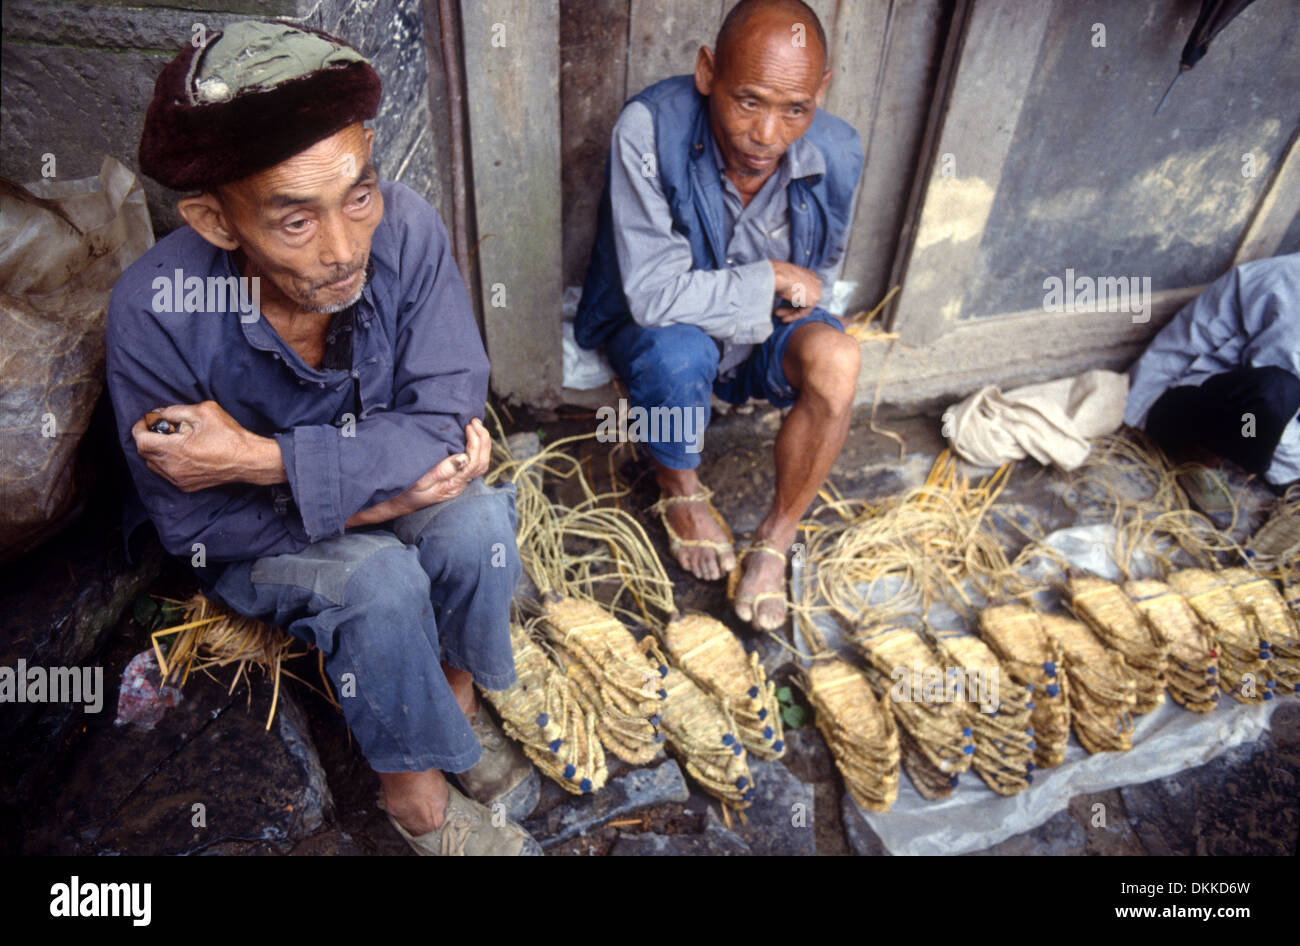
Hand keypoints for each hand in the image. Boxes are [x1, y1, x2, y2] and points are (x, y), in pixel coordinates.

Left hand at [132, 400, 277, 491]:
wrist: (248, 460)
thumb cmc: (229, 435)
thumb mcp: (204, 412)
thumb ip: (176, 410)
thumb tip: (159, 413)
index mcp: (175, 449)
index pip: (141, 440)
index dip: (140, 428)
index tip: (146, 420)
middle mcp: (173, 468)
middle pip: (144, 453)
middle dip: (147, 438)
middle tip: (159, 427)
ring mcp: (179, 479)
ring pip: (153, 465)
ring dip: (155, 451)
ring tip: (170, 440)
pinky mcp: (186, 486)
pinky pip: (166, 474)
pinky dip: (166, 462)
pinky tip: (180, 453)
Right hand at [396, 418, 490, 509]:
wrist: (400, 503)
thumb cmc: (406, 491)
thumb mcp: (419, 481)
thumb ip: (442, 470)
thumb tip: (464, 457)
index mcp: (452, 484)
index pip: (473, 463)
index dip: (475, 442)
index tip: (468, 426)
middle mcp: (460, 485)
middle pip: (482, 463)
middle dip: (483, 440)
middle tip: (475, 421)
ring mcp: (460, 483)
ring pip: (481, 464)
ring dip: (482, 444)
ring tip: (476, 426)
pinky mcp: (457, 480)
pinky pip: (475, 464)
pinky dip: (478, 449)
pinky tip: (472, 437)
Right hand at [770, 260, 822, 312]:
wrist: (780, 276)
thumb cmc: (778, 275)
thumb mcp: (783, 279)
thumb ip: (788, 286)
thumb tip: (783, 295)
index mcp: (809, 274)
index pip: (803, 291)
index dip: (792, 299)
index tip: (781, 305)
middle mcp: (815, 281)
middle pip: (804, 299)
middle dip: (790, 307)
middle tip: (779, 312)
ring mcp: (817, 290)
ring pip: (804, 306)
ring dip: (791, 313)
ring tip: (780, 317)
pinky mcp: (814, 300)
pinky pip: (805, 311)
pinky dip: (794, 316)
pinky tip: (784, 319)